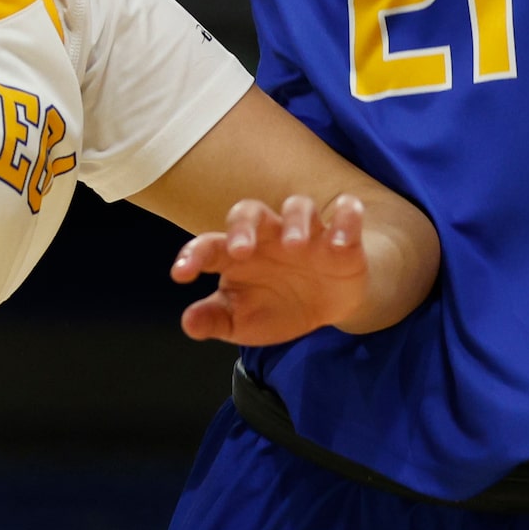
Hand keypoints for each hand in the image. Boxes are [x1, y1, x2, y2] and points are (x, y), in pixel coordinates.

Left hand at [171, 193, 375, 344]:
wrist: (328, 307)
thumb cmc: (276, 306)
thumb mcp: (242, 322)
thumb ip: (215, 319)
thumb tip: (189, 323)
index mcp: (238, 254)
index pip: (210, 245)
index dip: (193, 255)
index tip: (180, 274)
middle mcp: (270, 235)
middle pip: (250, 211)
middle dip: (243, 226)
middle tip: (241, 251)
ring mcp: (306, 232)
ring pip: (298, 206)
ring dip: (295, 221)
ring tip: (295, 246)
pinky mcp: (342, 238)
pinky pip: (347, 214)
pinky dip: (346, 220)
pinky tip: (340, 242)